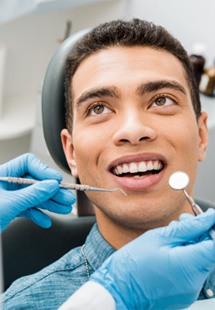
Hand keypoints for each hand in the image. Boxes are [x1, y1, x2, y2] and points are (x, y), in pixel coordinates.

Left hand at [0, 153, 75, 231]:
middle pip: (35, 182)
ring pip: (34, 196)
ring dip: (49, 204)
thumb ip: (32, 194)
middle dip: (51, 191)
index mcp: (3, 174)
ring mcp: (9, 197)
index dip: (43, 171)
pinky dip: (37, 215)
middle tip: (65, 198)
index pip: (28, 164)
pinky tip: (45, 221)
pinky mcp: (10, 209)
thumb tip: (51, 186)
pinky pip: (27, 209)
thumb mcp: (9, 204)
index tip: (55, 181)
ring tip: (63, 209)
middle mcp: (7, 184)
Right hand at [90, 209, 214, 308]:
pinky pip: (191, 270)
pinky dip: (185, 256)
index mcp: (188, 266)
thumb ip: (187, 228)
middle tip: (183, 221)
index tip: (207, 219)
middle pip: (208, 252)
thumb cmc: (132, 265)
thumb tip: (207, 219)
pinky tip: (170, 248)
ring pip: (200, 260)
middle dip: (200, 233)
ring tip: (172, 234)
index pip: (214, 245)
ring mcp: (189, 290)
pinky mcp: (183, 293)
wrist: (117, 291)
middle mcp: (194, 282)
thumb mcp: (159, 237)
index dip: (212, 229)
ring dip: (191, 244)